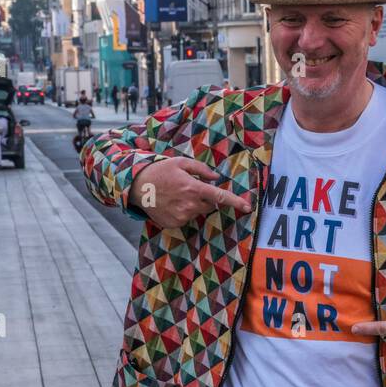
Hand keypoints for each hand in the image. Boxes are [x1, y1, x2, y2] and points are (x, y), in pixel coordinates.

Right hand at [129, 156, 251, 227]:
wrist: (137, 186)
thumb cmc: (161, 171)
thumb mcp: (181, 162)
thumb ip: (201, 169)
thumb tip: (215, 177)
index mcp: (194, 188)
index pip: (220, 197)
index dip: (236, 202)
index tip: (248, 207)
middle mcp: (189, 205)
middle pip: (209, 205)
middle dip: (205, 198)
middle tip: (190, 188)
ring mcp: (181, 217)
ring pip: (197, 212)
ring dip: (192, 204)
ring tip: (176, 194)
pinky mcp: (173, 224)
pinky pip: (185, 218)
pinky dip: (182, 212)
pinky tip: (170, 203)